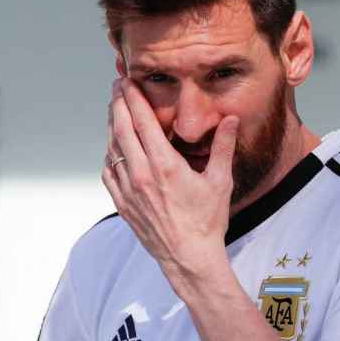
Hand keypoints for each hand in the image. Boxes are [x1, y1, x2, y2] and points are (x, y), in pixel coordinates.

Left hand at [101, 78, 238, 289]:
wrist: (188, 258)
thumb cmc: (206, 222)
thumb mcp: (220, 181)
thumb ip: (223, 146)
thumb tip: (230, 119)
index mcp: (165, 166)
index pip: (142, 122)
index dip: (133, 98)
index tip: (127, 82)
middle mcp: (142, 175)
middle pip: (121, 129)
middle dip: (118, 104)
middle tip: (117, 86)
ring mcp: (129, 190)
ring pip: (112, 149)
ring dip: (112, 126)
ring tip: (116, 110)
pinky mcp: (122, 203)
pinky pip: (109, 172)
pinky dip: (110, 154)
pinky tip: (114, 146)